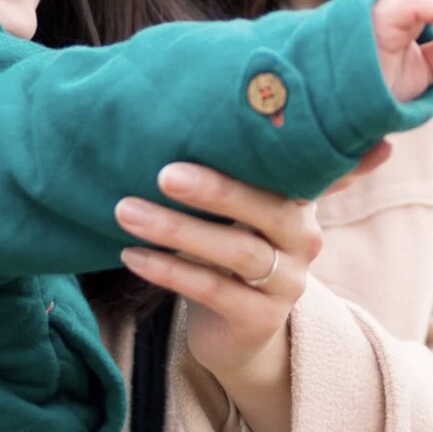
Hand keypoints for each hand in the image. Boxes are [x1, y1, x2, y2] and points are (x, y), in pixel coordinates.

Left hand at [113, 141, 393, 431]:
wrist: (236, 331)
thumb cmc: (227, 249)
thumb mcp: (237, 207)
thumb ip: (233, 165)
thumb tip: (182, 100)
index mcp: (301, 198)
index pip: (292, 166)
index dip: (268, 147)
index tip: (226, 121)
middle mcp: (305, 237)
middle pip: (268, 208)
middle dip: (216, 189)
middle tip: (163, 172)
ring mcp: (288, 281)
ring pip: (237, 251)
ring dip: (178, 230)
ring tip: (127, 211)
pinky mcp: (261, 319)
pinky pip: (214, 290)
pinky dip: (170, 271)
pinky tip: (132, 255)